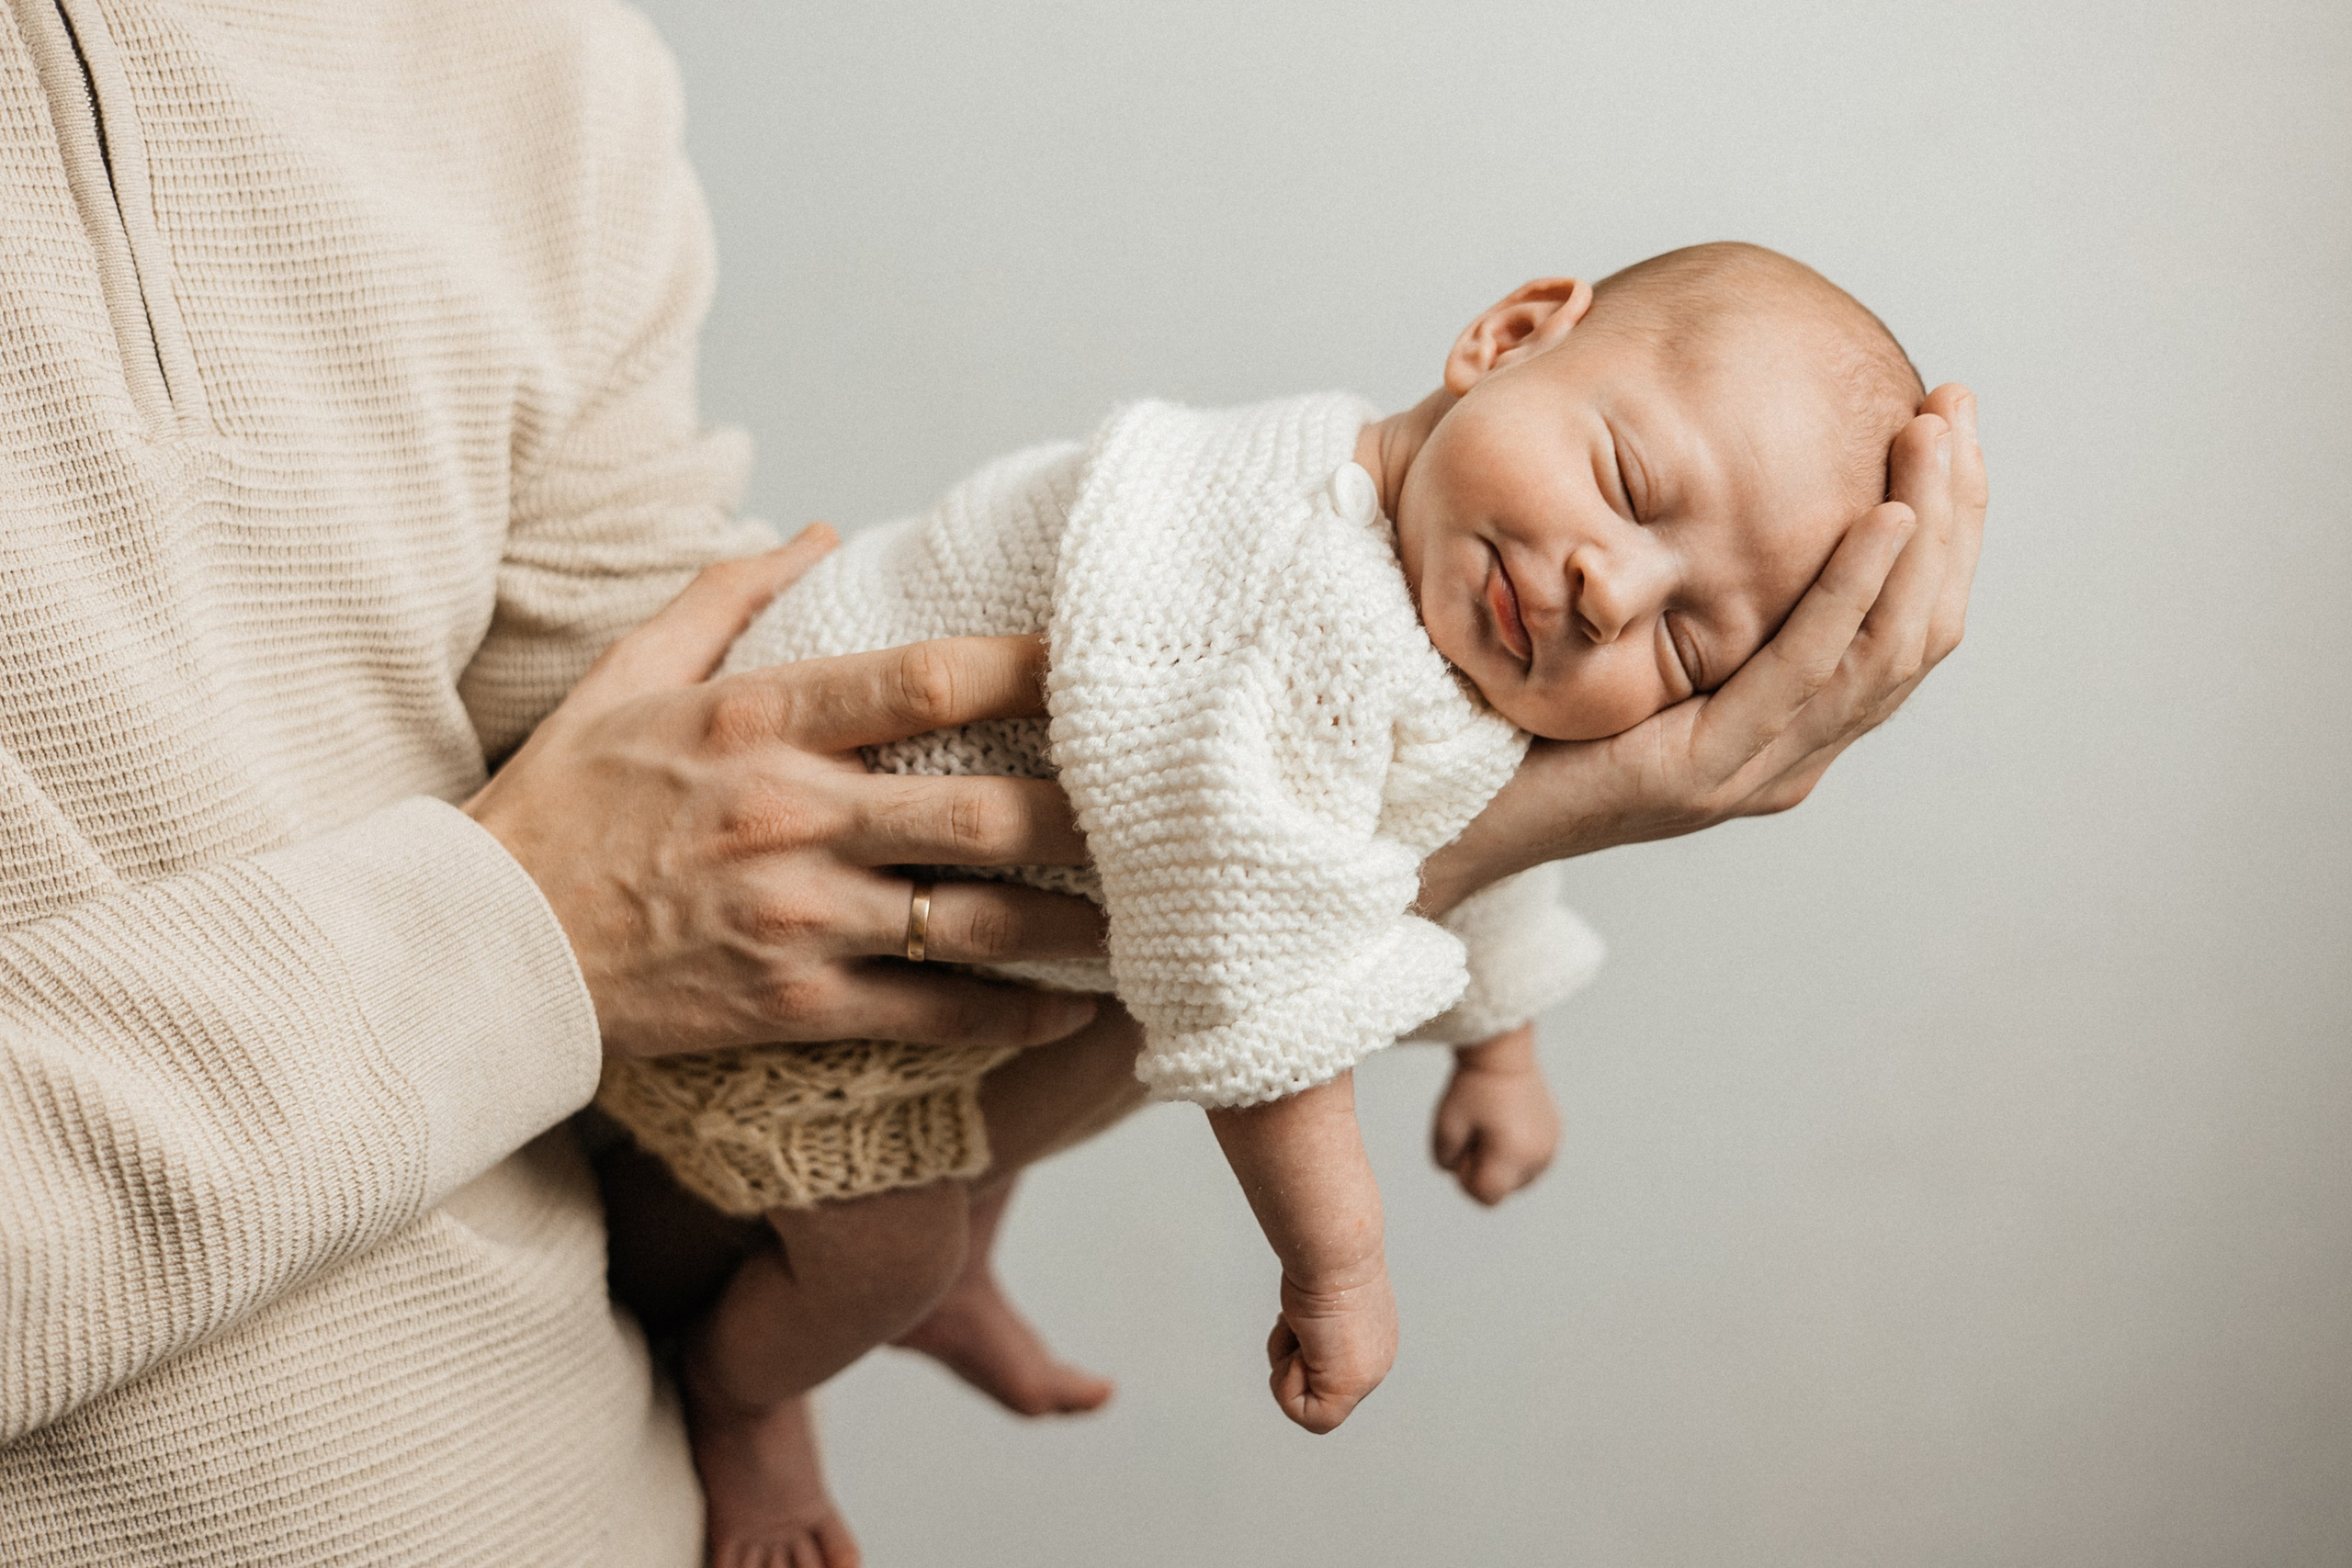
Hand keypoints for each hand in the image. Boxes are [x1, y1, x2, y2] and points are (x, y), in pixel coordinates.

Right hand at [466, 526, 1105, 1057]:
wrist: (483, 947)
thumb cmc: (561, 802)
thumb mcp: (629, 675)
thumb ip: (729, 594)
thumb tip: (826, 530)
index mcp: (757, 720)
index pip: (925, 680)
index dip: (1031, 668)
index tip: (1102, 664)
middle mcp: (790, 815)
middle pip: (980, 810)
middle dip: (1086, 815)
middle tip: (1162, 811)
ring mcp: (796, 918)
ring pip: (974, 922)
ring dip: (1073, 925)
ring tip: (1148, 916)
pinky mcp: (792, 1004)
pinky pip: (930, 1012)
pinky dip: (1012, 1016)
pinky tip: (1073, 1011)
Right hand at [1266, 1257, 1397, 1434]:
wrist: (1334, 1256)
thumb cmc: (1323, 1264)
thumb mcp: (1318, 1301)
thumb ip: (1316, 1327)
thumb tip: (1299, 1330)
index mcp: (1371, 1344)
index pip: (1325, 1372)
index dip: (1296, 1351)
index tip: (1300, 1321)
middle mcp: (1373, 1365)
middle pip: (1315, 1391)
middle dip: (1290, 1361)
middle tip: (1299, 1327)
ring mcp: (1365, 1378)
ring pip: (1306, 1405)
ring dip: (1285, 1365)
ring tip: (1301, 1330)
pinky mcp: (1349, 1387)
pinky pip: (1307, 1416)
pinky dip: (1288, 1385)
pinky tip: (1303, 1347)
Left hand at [1420, 384, 1986, 912]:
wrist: (1432, 812)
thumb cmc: (1516, 709)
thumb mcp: (1624, 626)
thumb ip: (1682, 578)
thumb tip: (1720, 463)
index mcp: (1781, 724)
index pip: (1902, 624)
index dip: (1940, 523)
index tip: (1944, 422)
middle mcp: (1786, 754)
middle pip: (1915, 631)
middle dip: (1950, 511)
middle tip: (1955, 408)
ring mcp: (1751, 772)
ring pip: (1882, 649)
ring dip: (1921, 534)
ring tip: (1929, 439)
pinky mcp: (1703, 776)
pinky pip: (1802, 671)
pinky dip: (1850, 589)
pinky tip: (1880, 516)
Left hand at [1431, 1024, 1559, 1204]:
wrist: (1503, 1053)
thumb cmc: (1472, 1087)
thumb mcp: (1445, 1126)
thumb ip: (1445, 1161)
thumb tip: (1459, 1174)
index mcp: (1514, 1155)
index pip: (1486, 1196)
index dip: (1466, 1179)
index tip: (1463, 1148)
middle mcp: (1539, 1156)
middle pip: (1504, 1189)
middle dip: (1485, 1169)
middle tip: (1476, 1133)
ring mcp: (1551, 1146)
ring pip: (1519, 1178)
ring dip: (1502, 1162)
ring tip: (1493, 1127)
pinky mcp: (1556, 1135)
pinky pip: (1532, 1160)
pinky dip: (1517, 1150)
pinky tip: (1507, 1123)